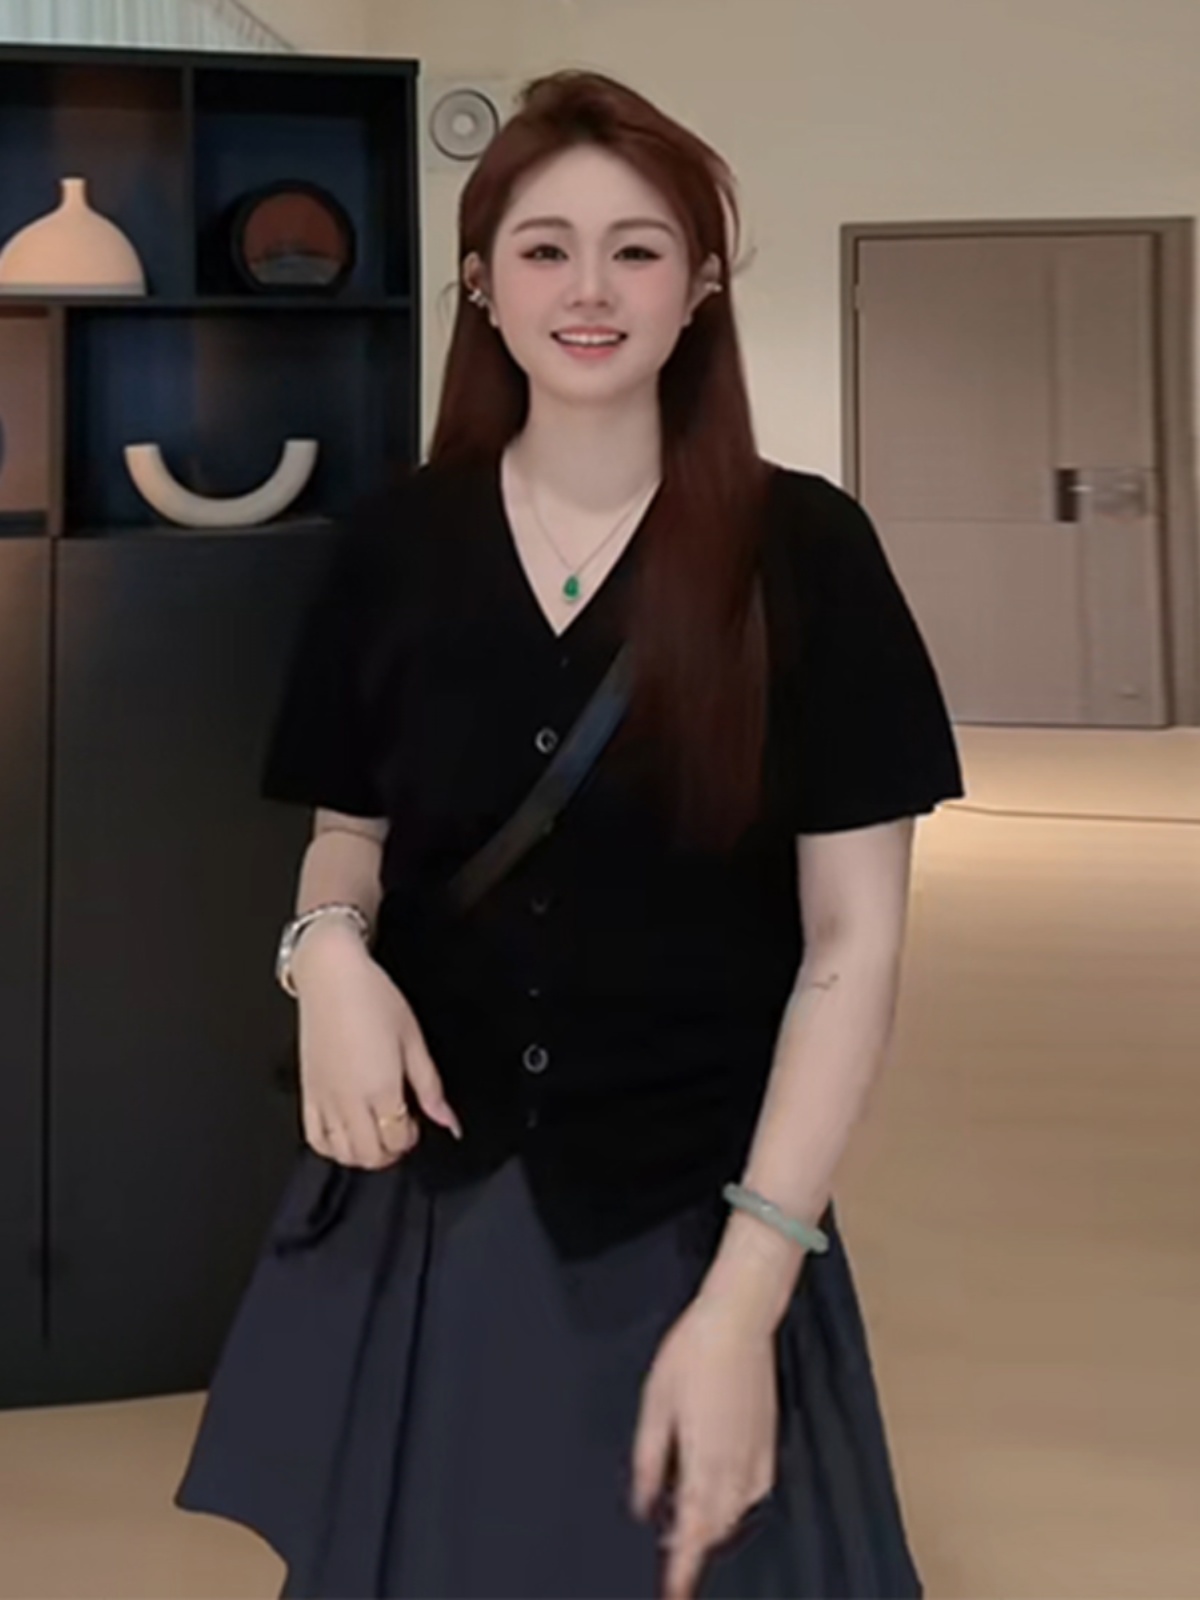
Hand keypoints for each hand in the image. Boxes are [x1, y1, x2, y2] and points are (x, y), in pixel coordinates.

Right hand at [293, 922, 461, 1169]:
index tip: (416, 1122)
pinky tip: (346, 1133)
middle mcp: (350, 1100)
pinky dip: (332, 1147)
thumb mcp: (414, 1039)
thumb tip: (449, 1121)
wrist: (332, 977)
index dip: (411, 1138)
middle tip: (399, 1131)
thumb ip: (431, 1087)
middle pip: (370, 1155)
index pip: (397, 1140)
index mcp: (381, 1087)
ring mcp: (325, 1099)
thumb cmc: (373, 999)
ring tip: (375, 1132)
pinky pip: (314, 1138)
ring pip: (342, 1153)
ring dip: (362, 1153)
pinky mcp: (306, 1093)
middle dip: (389, 1151)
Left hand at [630, 1296, 777, 1599]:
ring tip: (687, 1525)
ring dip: (713, 1526)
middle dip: (694, 1547)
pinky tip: (723, 1494)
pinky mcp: (769, 1438)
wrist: (739, 1318)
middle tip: (669, 1554)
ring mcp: (758, 1452)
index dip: (681, 1567)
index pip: (692, 1531)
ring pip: (737, 1512)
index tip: (672, 1592)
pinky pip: (756, 1489)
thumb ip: (650, 1459)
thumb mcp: (655, 1404)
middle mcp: (736, 1465)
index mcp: (704, 1460)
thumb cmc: (691, 1353)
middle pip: (716, 1527)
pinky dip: (737, 1504)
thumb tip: (644, 1504)